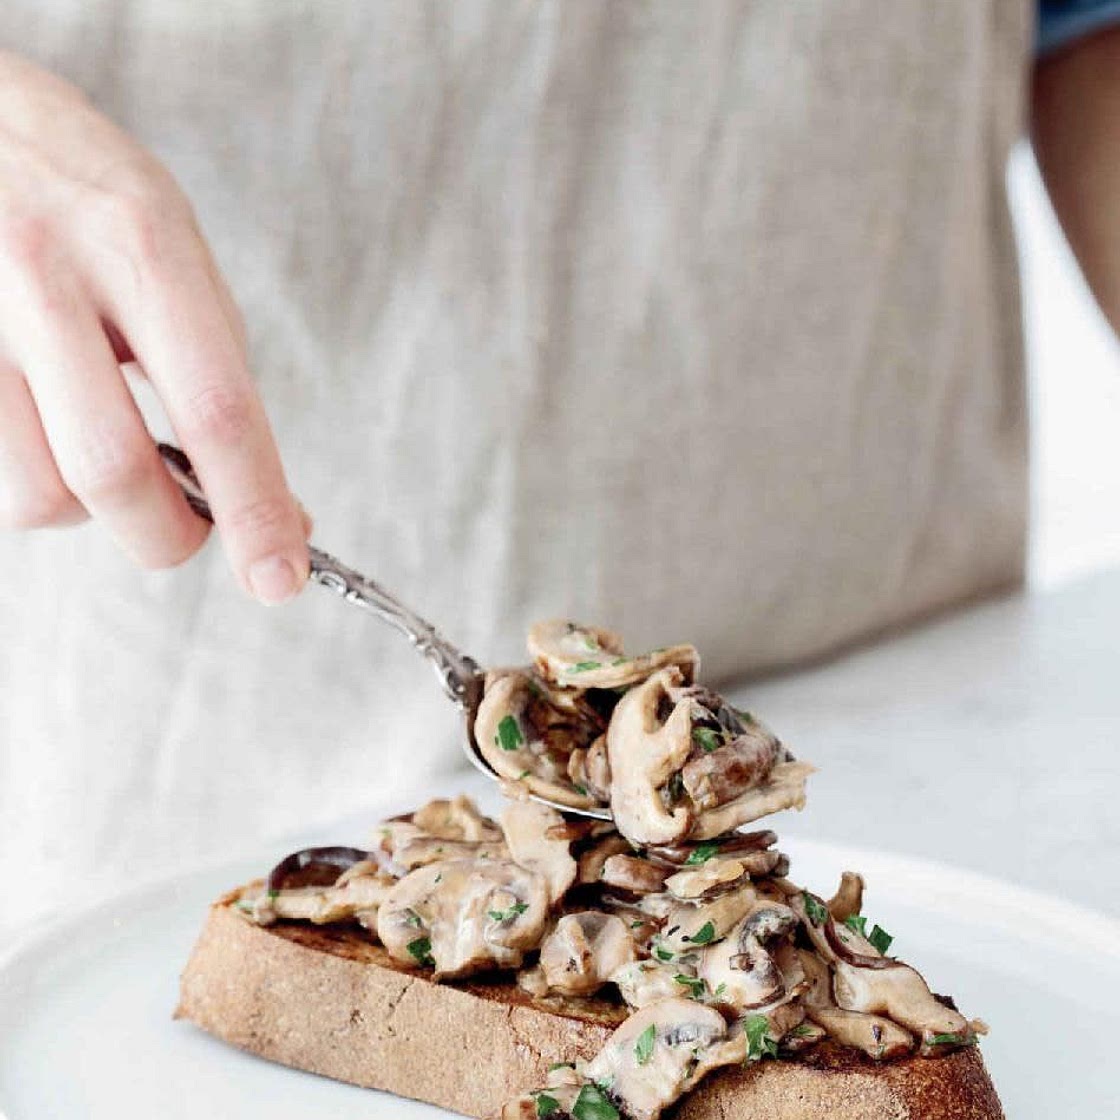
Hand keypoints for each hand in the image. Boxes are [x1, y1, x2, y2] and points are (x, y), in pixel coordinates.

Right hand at [0, 52, 308, 601]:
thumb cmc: (86, 195)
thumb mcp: (174, 250)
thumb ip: (218, 375)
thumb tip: (278, 510)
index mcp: (143, 246)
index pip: (216, 409)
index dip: (254, 509)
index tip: (280, 577)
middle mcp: (46, 275)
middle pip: (112, 473)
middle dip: (167, 536)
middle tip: (188, 529)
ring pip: (35, 494)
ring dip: (86, 508)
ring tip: (95, 445)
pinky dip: (32, 479)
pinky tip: (43, 424)